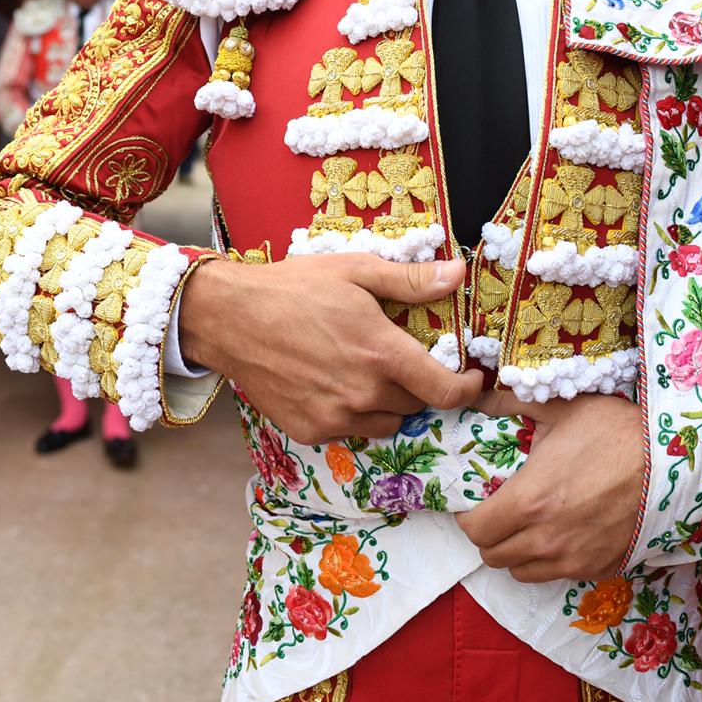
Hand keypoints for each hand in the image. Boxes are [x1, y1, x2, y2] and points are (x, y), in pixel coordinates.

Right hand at [178, 254, 482, 443]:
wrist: (231, 318)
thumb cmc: (295, 288)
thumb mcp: (356, 271)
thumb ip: (411, 280)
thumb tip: (457, 273)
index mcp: (383, 354)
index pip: (445, 390)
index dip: (466, 389)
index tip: (471, 379)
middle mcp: (364, 393)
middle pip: (416, 404)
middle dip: (420, 384)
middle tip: (403, 358)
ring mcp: (336, 417)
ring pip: (387, 421)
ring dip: (390, 402)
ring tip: (369, 370)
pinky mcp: (311, 431)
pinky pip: (352, 429)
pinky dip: (356, 412)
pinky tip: (337, 382)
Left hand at [455, 391, 644, 581]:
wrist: (671, 463)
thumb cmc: (614, 431)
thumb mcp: (559, 408)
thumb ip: (510, 403)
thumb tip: (477, 394)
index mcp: (529, 500)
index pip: (475, 530)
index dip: (468, 516)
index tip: (476, 500)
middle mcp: (546, 539)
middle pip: (493, 556)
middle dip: (489, 534)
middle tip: (499, 510)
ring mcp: (573, 559)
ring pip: (522, 572)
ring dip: (516, 551)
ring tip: (527, 524)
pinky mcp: (598, 568)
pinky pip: (558, 575)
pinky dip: (549, 560)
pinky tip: (561, 532)